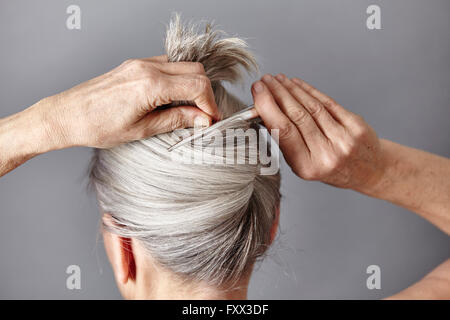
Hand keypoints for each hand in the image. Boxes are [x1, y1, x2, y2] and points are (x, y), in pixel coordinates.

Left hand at [39, 55, 218, 148]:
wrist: (66, 115)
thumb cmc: (97, 126)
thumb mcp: (142, 130)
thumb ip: (176, 120)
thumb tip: (201, 119)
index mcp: (150, 85)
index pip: (197, 85)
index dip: (210, 104)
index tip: (211, 119)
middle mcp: (147, 68)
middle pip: (195, 70)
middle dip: (205, 93)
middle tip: (203, 115)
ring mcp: (139, 63)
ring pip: (182, 66)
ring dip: (191, 85)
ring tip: (187, 109)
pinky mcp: (134, 65)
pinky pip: (166, 66)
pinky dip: (176, 80)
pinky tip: (171, 99)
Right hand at [251, 73, 383, 190]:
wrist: (368, 170)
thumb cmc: (330, 167)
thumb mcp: (303, 163)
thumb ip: (285, 140)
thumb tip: (263, 112)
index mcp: (307, 166)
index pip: (283, 131)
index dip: (268, 108)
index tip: (257, 92)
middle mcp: (326, 154)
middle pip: (297, 116)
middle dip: (277, 94)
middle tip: (264, 81)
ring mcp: (343, 139)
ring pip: (311, 107)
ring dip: (291, 89)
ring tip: (277, 79)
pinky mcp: (355, 126)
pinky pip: (327, 103)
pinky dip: (309, 91)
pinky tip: (296, 83)